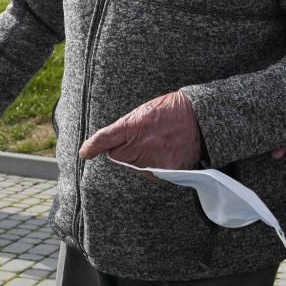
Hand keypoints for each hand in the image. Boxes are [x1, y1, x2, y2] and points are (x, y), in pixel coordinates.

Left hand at [79, 91, 201, 170]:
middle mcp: (142, 145)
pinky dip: (157, 168)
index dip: (93, 146)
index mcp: (133, 126)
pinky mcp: (168, 171)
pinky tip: (167, 154)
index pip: (105, 139)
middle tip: (146, 138)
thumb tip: (109, 145)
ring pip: (136, 168)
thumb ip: (126, 128)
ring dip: (142, 161)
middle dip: (128, 150)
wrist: (200, 117)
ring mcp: (155, 160)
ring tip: (159, 145)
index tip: (85, 153)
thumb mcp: (144, 111)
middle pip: (120, 157)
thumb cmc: (171, 111)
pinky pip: (153, 174)